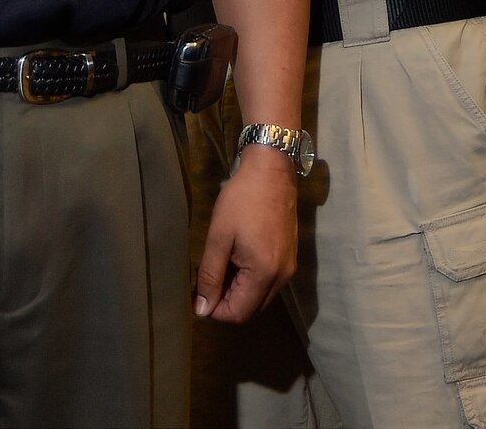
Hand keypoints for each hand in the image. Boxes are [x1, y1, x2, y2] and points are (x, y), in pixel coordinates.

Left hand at [194, 148, 297, 322]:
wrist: (272, 172)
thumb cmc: (241, 201)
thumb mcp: (219, 236)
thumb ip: (210, 275)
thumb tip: (202, 309)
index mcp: (265, 274)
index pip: (238, 313)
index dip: (214, 310)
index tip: (196, 295)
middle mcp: (282, 277)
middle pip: (250, 309)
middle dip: (225, 302)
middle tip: (205, 280)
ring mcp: (289, 269)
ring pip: (259, 297)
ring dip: (237, 291)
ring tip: (219, 266)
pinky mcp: (289, 259)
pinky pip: (268, 283)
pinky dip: (249, 280)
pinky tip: (235, 259)